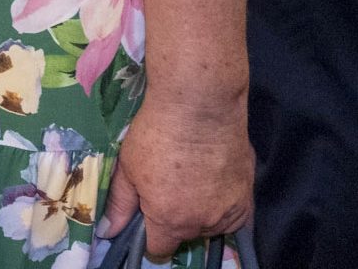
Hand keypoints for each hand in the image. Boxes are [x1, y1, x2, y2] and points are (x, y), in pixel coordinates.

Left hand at [97, 91, 252, 258]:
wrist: (200, 108)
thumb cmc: (156, 135)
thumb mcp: (128, 168)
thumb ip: (121, 204)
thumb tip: (108, 231)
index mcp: (169, 220)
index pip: (160, 248)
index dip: (150, 238)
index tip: (147, 220)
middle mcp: (202, 223)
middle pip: (185, 234)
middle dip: (175, 219)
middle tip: (169, 186)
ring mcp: (229, 212)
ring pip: (210, 225)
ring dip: (201, 212)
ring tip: (191, 180)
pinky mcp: (248, 197)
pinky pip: (234, 216)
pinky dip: (224, 206)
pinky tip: (213, 183)